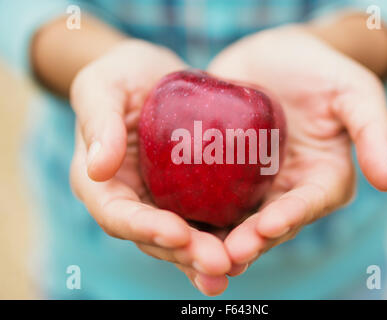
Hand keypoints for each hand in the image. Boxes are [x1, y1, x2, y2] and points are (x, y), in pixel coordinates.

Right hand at [70, 39, 230, 295]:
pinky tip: (248, 248)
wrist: (153, 75)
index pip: (118, 215)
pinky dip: (224, 237)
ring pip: (182, 239)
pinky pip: (205, 220)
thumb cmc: (121, 75)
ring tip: (234, 268)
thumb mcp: (103, 85)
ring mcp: (161, 201)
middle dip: (185, 254)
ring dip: (206, 258)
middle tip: (219, 264)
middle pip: (154, 238)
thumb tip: (96, 168)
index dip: (146, 228)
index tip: (178, 233)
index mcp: (103, 182)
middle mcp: (131, 200)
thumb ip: (98, 121)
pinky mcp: (189, 195)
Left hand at [208, 25, 386, 272]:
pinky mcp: (222, 175)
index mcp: (323, 180)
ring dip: (218, 240)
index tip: (267, 226)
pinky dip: (194, 214)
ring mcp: (253, 185)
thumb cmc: (320, 69)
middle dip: (250, 241)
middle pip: (270, 223)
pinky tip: (174, 224)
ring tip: (196, 252)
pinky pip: (208, 197)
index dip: (291, 217)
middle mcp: (288, 191)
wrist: (274, 54)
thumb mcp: (354, 91)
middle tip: (228, 254)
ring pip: (236, 220)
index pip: (309, 204)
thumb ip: (374, 129)